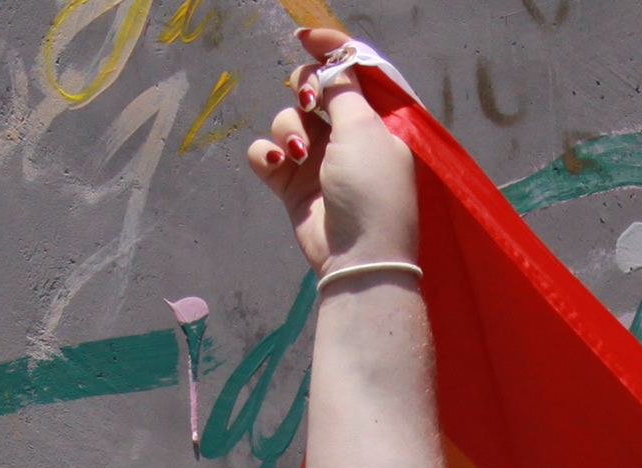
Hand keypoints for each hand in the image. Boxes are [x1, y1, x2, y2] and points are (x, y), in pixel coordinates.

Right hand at [247, 28, 417, 276]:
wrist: (358, 256)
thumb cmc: (371, 189)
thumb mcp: (363, 129)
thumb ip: (343, 89)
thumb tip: (331, 63)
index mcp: (375, 120)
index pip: (353, 72)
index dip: (331, 50)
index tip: (306, 37)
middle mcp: (346, 135)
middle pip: (314, 90)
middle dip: (305, 89)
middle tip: (310, 104)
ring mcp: (318, 160)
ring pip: (287, 120)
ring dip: (286, 129)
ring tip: (298, 154)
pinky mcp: (292, 184)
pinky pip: (266, 153)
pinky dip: (266, 155)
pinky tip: (276, 166)